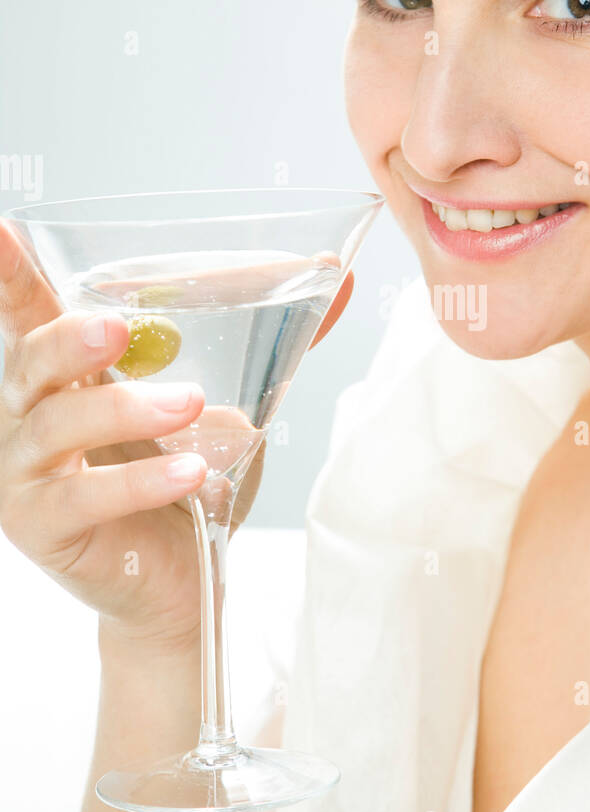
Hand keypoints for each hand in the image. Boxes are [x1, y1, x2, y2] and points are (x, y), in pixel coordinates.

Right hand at [0, 219, 352, 654]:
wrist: (183, 581)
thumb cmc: (190, 482)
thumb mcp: (229, 403)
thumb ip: (270, 341)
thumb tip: (334, 275)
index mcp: (63, 376)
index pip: (28, 311)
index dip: (9, 274)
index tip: (1, 230)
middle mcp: (26, 416)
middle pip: (28, 360)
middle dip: (71, 340)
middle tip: (121, 329)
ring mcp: (25, 474)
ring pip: (57, 426)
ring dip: (126, 410)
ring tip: (190, 404)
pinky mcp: (41, 526)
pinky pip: (83, 495)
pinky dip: (140, 479)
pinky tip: (191, 474)